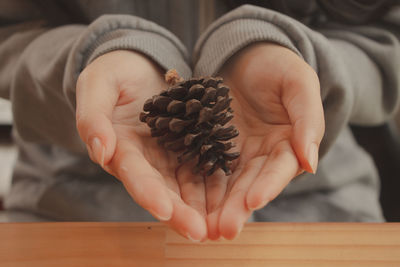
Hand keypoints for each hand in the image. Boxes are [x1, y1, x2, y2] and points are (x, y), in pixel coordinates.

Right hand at [76, 51, 206, 240]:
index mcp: (122, 148)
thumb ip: (93, 116)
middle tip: (200, 233)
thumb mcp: (97, 85)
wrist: (140, 66)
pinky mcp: (189, 146)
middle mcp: (147, 160)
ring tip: (221, 226)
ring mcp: (169, 155)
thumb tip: (100, 151)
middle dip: (180, 213)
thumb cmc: (114, 73)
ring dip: (201, 208)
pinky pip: (204, 167)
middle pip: (163, 190)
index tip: (164, 210)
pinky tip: (233, 199)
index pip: (134, 174)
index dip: (147, 192)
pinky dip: (215, 185)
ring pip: (186, 186)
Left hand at [205, 43, 324, 239]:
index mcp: (288, 143)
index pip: (280, 169)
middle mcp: (262, 154)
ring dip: (216, 206)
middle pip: (251, 183)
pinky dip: (198, 186)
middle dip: (238, 207)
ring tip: (204, 227)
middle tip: (223, 230)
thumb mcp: (299, 83)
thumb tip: (310, 162)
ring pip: (226, 183)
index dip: (268, 186)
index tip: (253, 202)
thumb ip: (308, 119)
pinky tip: (187, 203)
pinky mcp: (212, 146)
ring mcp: (236, 152)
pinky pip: (204, 167)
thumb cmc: (278, 66)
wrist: (247, 56)